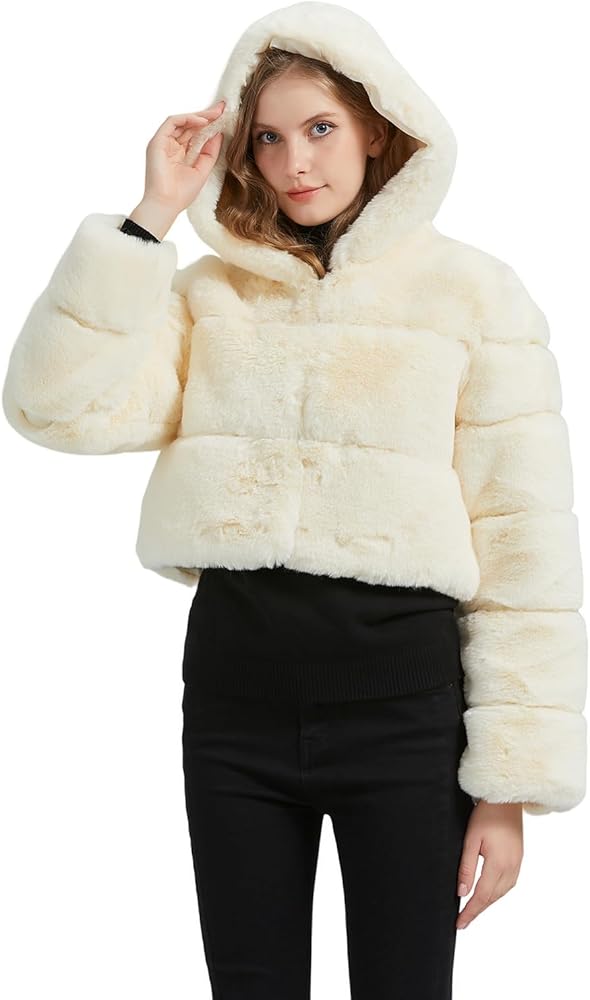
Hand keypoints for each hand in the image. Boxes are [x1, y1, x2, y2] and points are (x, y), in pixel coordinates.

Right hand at [142, 99, 226, 216]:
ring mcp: (164, 143)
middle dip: (207, 116)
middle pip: (190, 125)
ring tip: (215, 114)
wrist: (167, 205)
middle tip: (222, 108)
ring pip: (182, 121)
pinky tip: (202, 121)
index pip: (196, 134)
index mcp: (182, 154)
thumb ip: (210, 151)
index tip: (224, 117)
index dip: (210, 125)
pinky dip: (188, 119)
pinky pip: (173, 122)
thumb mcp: (203, 170)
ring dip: (200, 116)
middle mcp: (172, 146)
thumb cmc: (182, 194)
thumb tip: (218, 133)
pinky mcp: (157, 141)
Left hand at [456, 801, 523, 929]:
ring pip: (502, 893)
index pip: (481, 896)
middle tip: (463, 921)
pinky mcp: (519, 859)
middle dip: (477, 910)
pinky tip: (489, 893)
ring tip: (473, 910)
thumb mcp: (471, 840)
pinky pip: (508, 884)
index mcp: (498, 864)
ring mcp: (517, 864)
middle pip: (492, 897)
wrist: (506, 799)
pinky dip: (497, 893)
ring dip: (488, 903)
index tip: (460, 924)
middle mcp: (511, 867)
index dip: (470, 911)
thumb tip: (461, 892)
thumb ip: (466, 867)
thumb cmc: (486, 815)